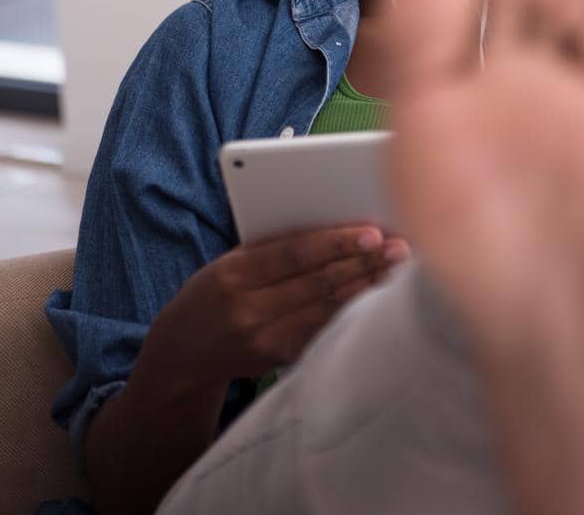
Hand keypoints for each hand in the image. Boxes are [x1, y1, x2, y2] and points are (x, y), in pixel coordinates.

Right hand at [140, 224, 409, 390]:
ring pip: (327, 309)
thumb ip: (275, 244)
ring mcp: (266, 341)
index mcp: (235, 275)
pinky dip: (352, 312)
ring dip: (367, 287)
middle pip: (317, 283)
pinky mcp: (280, 360)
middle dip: (363, 263)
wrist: (182, 353)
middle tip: (400, 246)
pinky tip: (377, 297)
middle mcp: (250, 311)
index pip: (295, 254)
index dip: (336, 242)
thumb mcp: (230, 261)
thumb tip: (334, 224)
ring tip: (398, 268)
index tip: (373, 232)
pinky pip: (324, 332)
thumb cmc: (213, 292)